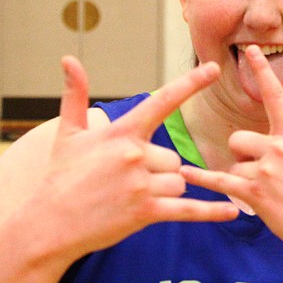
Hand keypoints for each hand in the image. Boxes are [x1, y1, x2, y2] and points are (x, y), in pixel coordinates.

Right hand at [36, 55, 239, 258]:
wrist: (48, 223)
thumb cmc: (60, 176)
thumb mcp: (67, 133)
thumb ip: (75, 95)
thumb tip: (68, 60)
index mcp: (121, 133)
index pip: (162, 102)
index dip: (191, 83)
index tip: (215, 68)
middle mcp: (135, 155)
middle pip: (174, 158)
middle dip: (160, 170)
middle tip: (127, 182)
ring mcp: (141, 184)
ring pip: (179, 181)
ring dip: (166, 190)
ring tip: (132, 197)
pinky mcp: (145, 211)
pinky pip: (188, 209)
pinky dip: (211, 212)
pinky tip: (233, 213)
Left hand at [181, 45, 282, 259]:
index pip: (275, 96)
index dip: (262, 70)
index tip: (250, 50)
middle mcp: (278, 149)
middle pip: (239, 138)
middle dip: (242, 153)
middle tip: (259, 172)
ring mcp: (265, 171)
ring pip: (234, 163)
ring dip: (241, 177)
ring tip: (265, 193)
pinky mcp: (254, 193)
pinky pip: (221, 181)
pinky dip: (203, 179)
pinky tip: (186, 175)